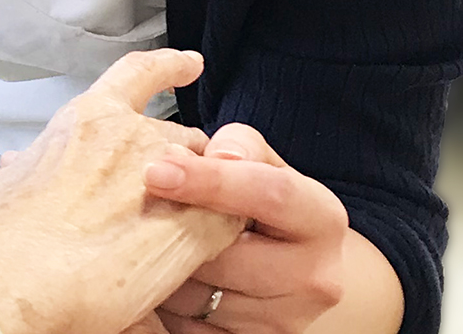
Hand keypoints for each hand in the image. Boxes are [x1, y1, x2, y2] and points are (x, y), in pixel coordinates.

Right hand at [0, 49, 244, 333]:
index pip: (139, 73)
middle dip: (181, 164)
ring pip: (209, 177)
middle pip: (182, 136)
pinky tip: (197, 256)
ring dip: (198, 199)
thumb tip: (19, 165)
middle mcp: (135, 137)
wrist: (24, 279)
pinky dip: (217, 234)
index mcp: (90, 120)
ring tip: (170, 235)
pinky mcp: (195, 226)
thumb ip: (26, 165)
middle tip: (161, 199)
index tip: (190, 63)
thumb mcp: (7, 183)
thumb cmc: (9, 237)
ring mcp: (170, 178)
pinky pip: (226, 220)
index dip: (170, 65)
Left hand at [144, 124, 348, 333]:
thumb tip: (214, 156)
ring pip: (201, 299)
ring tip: (149, 244)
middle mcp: (316, 277)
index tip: (154, 173)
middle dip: (176, 234)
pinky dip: (169, 306)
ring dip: (165, 272)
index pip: (269, 194)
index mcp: (321, 218)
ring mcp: (288, 321)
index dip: (209, 181)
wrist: (294, 264)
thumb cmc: (266, 200)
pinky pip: (193, 329)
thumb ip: (239, 147)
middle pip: (228, 257)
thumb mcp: (263, 162)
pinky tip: (162, 279)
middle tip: (141, 212)